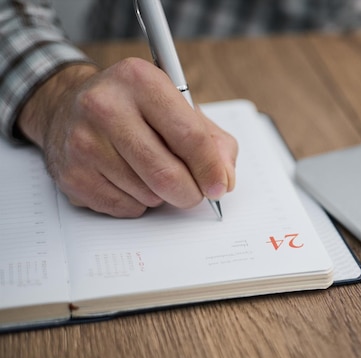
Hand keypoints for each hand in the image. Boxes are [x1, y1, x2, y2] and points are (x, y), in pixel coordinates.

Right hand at [17, 58, 237, 217]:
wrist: (70, 106)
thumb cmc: (135, 109)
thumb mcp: (179, 108)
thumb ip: (214, 142)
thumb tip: (223, 180)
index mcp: (141, 80)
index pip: (189, 136)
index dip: (210, 169)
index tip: (219, 186)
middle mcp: (105, 106)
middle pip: (166, 174)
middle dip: (189, 192)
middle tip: (194, 192)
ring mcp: (84, 141)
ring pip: (147, 195)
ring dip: (162, 195)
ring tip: (151, 171)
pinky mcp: (71, 174)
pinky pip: (125, 207)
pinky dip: (138, 203)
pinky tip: (129, 179)